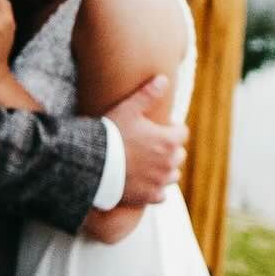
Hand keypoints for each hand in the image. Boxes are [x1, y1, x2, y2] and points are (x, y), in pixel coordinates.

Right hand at [107, 76, 188, 205]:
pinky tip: (143, 182)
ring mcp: (160, 181)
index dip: (170, 128)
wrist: (93, 164)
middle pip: (178, 154)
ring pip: (172, 175)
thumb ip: (148, 94)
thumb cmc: (110, 134)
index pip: (182, 133)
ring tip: (146, 164)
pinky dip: (155, 188)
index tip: (156, 127)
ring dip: (164, 169)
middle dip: (168, 149)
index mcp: (168, 140)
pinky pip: (161, 194)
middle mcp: (169, 162)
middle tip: (149, 145)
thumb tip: (164, 79)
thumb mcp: (127, 109)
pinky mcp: (149, 196)